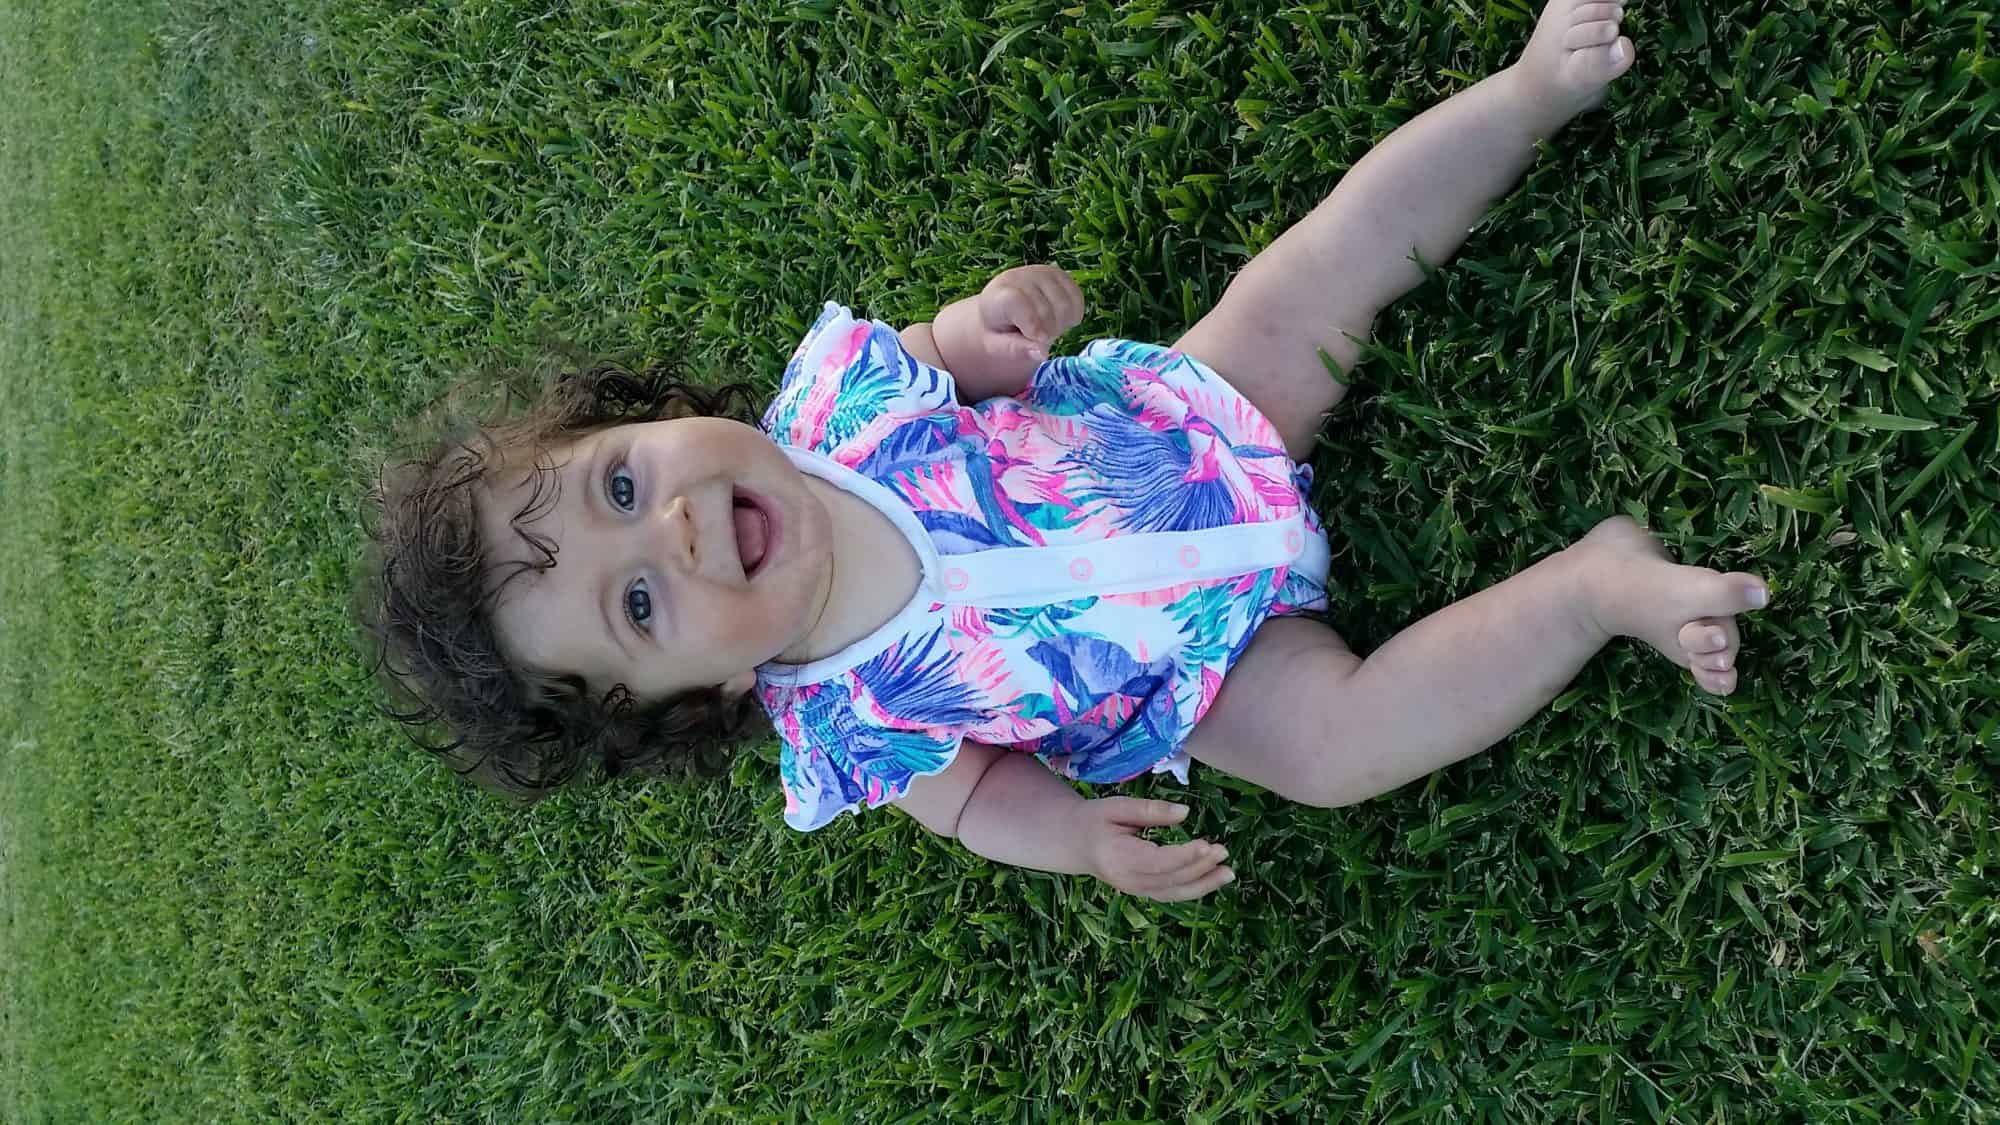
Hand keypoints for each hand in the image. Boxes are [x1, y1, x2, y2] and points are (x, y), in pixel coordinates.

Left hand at [976, 264, 1084, 364]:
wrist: (1004, 312)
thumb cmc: (999, 333)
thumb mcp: (999, 347)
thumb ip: (1017, 349)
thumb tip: (1042, 353)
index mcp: (997, 296)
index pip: (1016, 302)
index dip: (1032, 323)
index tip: (1040, 340)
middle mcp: (1019, 278)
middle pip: (1045, 310)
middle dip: (1047, 333)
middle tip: (1036, 339)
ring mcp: (1041, 273)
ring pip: (1065, 305)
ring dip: (1061, 326)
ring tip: (1046, 329)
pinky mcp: (1060, 275)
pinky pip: (1077, 299)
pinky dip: (1073, 316)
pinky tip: (1059, 320)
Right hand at [1082, 797, 1234, 901]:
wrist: (1075, 843)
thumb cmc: (1095, 820)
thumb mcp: (1117, 807)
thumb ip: (1150, 810)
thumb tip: (1185, 813)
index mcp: (1119, 859)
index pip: (1158, 862)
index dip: (1185, 856)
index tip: (1208, 844)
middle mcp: (1129, 881)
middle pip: (1170, 879)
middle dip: (1200, 867)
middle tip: (1223, 851)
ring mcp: (1136, 890)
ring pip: (1175, 892)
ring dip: (1204, 884)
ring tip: (1228, 872)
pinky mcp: (1144, 891)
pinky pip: (1173, 894)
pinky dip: (1195, 889)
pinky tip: (1214, 879)